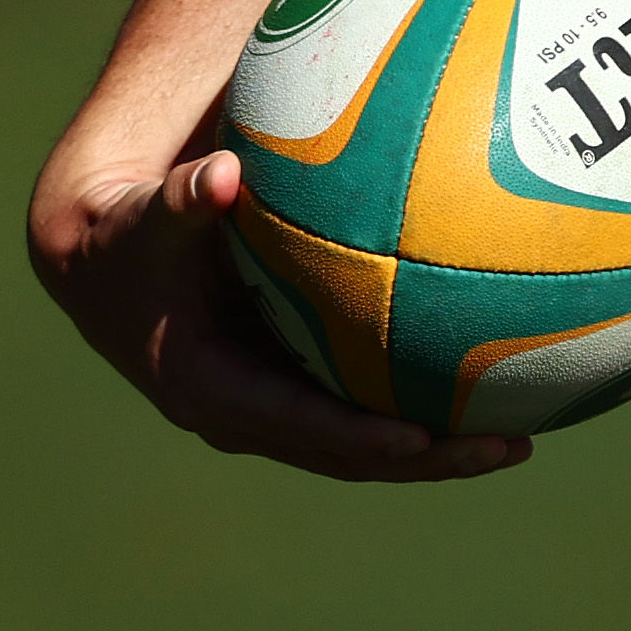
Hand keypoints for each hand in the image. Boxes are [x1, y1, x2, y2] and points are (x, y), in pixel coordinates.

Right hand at [28, 141, 531, 482]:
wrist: (108, 259)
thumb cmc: (130, 234)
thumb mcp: (145, 220)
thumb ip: (182, 200)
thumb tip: (219, 174)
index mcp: (212, 388)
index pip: (300, 425)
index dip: (362, 437)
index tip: (422, 437)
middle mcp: (249, 411)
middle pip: (350, 451)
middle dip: (428, 455)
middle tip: (508, 443)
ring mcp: (275, 401)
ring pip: (365, 438)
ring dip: (439, 441)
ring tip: (522, 428)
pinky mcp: (295, 379)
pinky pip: (366, 398)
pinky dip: (422, 395)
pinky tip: (492, 369)